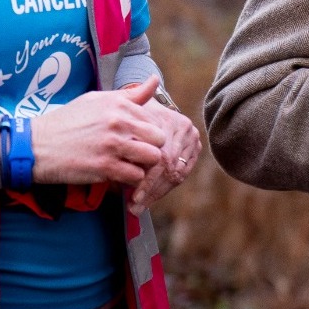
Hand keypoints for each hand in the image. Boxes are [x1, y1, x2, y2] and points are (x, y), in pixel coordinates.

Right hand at [31, 77, 165, 186]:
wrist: (35, 145)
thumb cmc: (67, 121)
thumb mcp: (96, 100)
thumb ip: (129, 95)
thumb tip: (154, 79)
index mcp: (118, 103)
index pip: (154, 119)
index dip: (149, 132)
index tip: (137, 139)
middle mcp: (119, 122)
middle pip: (159, 139)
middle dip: (151, 148)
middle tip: (137, 154)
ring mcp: (113, 145)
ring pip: (152, 158)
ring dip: (143, 164)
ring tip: (129, 164)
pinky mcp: (105, 167)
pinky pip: (135, 176)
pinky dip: (129, 178)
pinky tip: (117, 174)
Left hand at [124, 83, 201, 214]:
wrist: (146, 101)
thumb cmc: (129, 114)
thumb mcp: (123, 122)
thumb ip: (120, 146)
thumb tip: (113, 179)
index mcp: (169, 122)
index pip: (161, 159)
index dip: (148, 181)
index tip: (134, 197)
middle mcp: (184, 129)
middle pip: (170, 168)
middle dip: (151, 191)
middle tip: (135, 207)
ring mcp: (192, 138)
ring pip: (177, 174)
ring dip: (158, 192)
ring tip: (140, 206)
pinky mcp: (195, 147)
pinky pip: (183, 173)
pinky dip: (167, 186)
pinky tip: (152, 197)